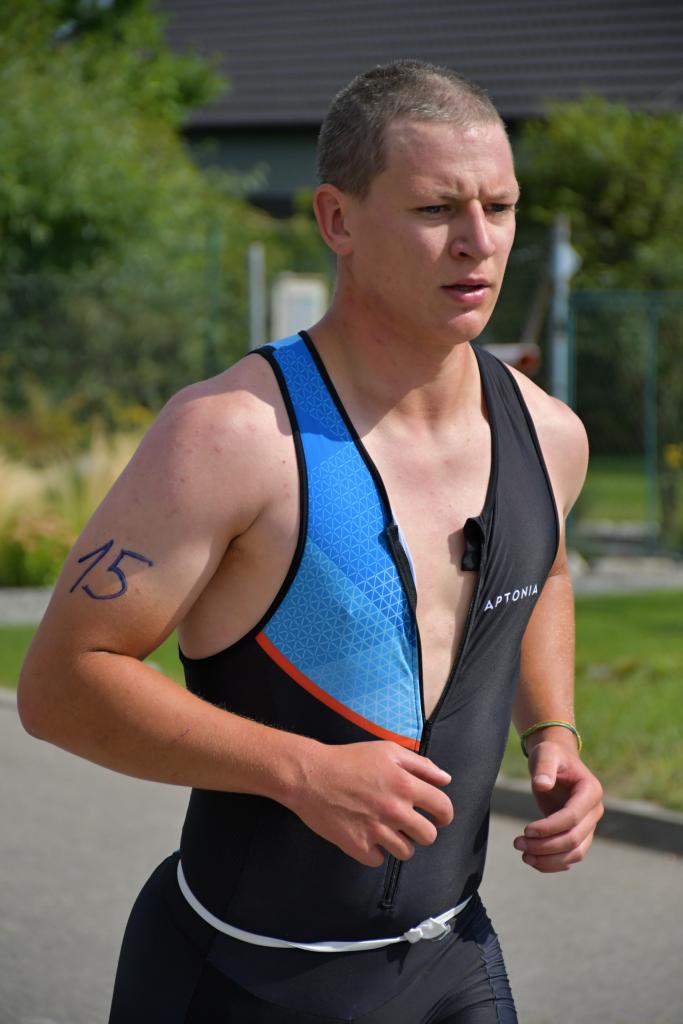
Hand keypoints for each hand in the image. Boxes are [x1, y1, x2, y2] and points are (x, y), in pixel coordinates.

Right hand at [286, 740, 453, 866]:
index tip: (436, 816)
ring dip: (399, 842)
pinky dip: (374, 851)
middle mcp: (395, 811)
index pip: (443, 809)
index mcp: (406, 785)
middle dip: (422, 830)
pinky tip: (365, 835)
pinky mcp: (357, 846)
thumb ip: (421, 765)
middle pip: (428, 836)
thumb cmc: (349, 759)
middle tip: (407, 822)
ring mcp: (376, 831)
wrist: (311, 775)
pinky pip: (378, 860)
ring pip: (406, 852)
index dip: (444, 815)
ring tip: (384, 828)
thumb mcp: (388, 751)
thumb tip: (446, 780)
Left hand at [513, 736, 603, 872]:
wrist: (556, 761)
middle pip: (574, 839)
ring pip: (575, 853)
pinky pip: (571, 856)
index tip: (526, 830)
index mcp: (591, 791)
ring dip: (549, 860)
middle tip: (517, 843)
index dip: (549, 827)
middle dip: (545, 846)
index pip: (572, 817)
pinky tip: (534, 861)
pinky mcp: (580, 834)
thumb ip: (544, 767)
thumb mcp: (546, 753)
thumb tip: (541, 784)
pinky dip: (553, 863)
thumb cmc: (551, 755)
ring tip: (524, 856)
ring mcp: (589, 825)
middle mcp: (594, 811)